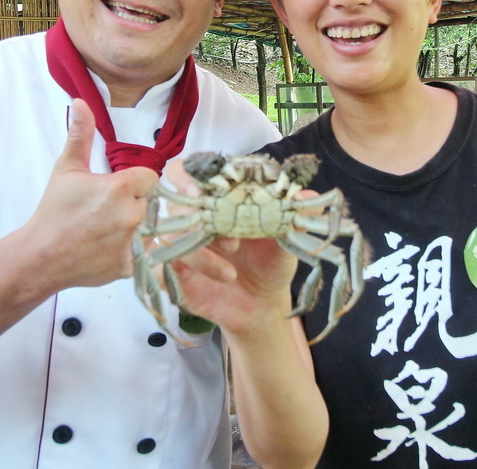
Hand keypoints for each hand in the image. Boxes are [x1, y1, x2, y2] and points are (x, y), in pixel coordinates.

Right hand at [24, 99, 158, 288]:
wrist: (40, 256)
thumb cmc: (54, 211)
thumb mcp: (66, 169)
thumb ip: (80, 134)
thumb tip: (81, 102)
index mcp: (120, 187)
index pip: (149, 178)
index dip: (135, 183)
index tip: (118, 190)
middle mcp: (131, 214)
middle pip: (152, 202)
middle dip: (137, 205)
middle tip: (111, 212)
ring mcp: (132, 242)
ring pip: (154, 228)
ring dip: (141, 228)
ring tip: (113, 231)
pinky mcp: (131, 265)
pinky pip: (150, 253)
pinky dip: (140, 252)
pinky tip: (118, 248)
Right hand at [159, 159, 303, 337]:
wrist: (262, 305)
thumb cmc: (270, 262)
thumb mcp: (288, 238)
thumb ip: (297, 216)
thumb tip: (311, 197)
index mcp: (219, 199)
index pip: (196, 171)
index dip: (198, 171)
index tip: (218, 180)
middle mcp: (197, 217)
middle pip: (175, 194)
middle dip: (195, 202)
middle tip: (218, 216)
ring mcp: (184, 243)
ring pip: (172, 229)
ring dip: (202, 240)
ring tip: (234, 253)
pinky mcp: (175, 271)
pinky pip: (165, 262)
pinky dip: (195, 265)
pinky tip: (225, 275)